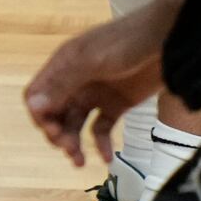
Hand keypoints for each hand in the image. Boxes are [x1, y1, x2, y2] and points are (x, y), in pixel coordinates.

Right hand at [23, 4, 173, 166]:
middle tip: (71, 150)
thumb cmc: (126, 42)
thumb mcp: (91, 62)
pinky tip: (106, 157)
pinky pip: (102, 128)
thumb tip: (34, 106)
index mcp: (62, 67)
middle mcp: (75, 81)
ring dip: (74, 142)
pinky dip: (101, 143)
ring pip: (75, 124)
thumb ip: (62, 84)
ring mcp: (96, 93)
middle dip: (58, 134)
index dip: (40, 116)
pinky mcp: (117, 104)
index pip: (37, 96)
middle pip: (55, 114)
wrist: (166, 38)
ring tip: (81, 161)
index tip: (54, 133)